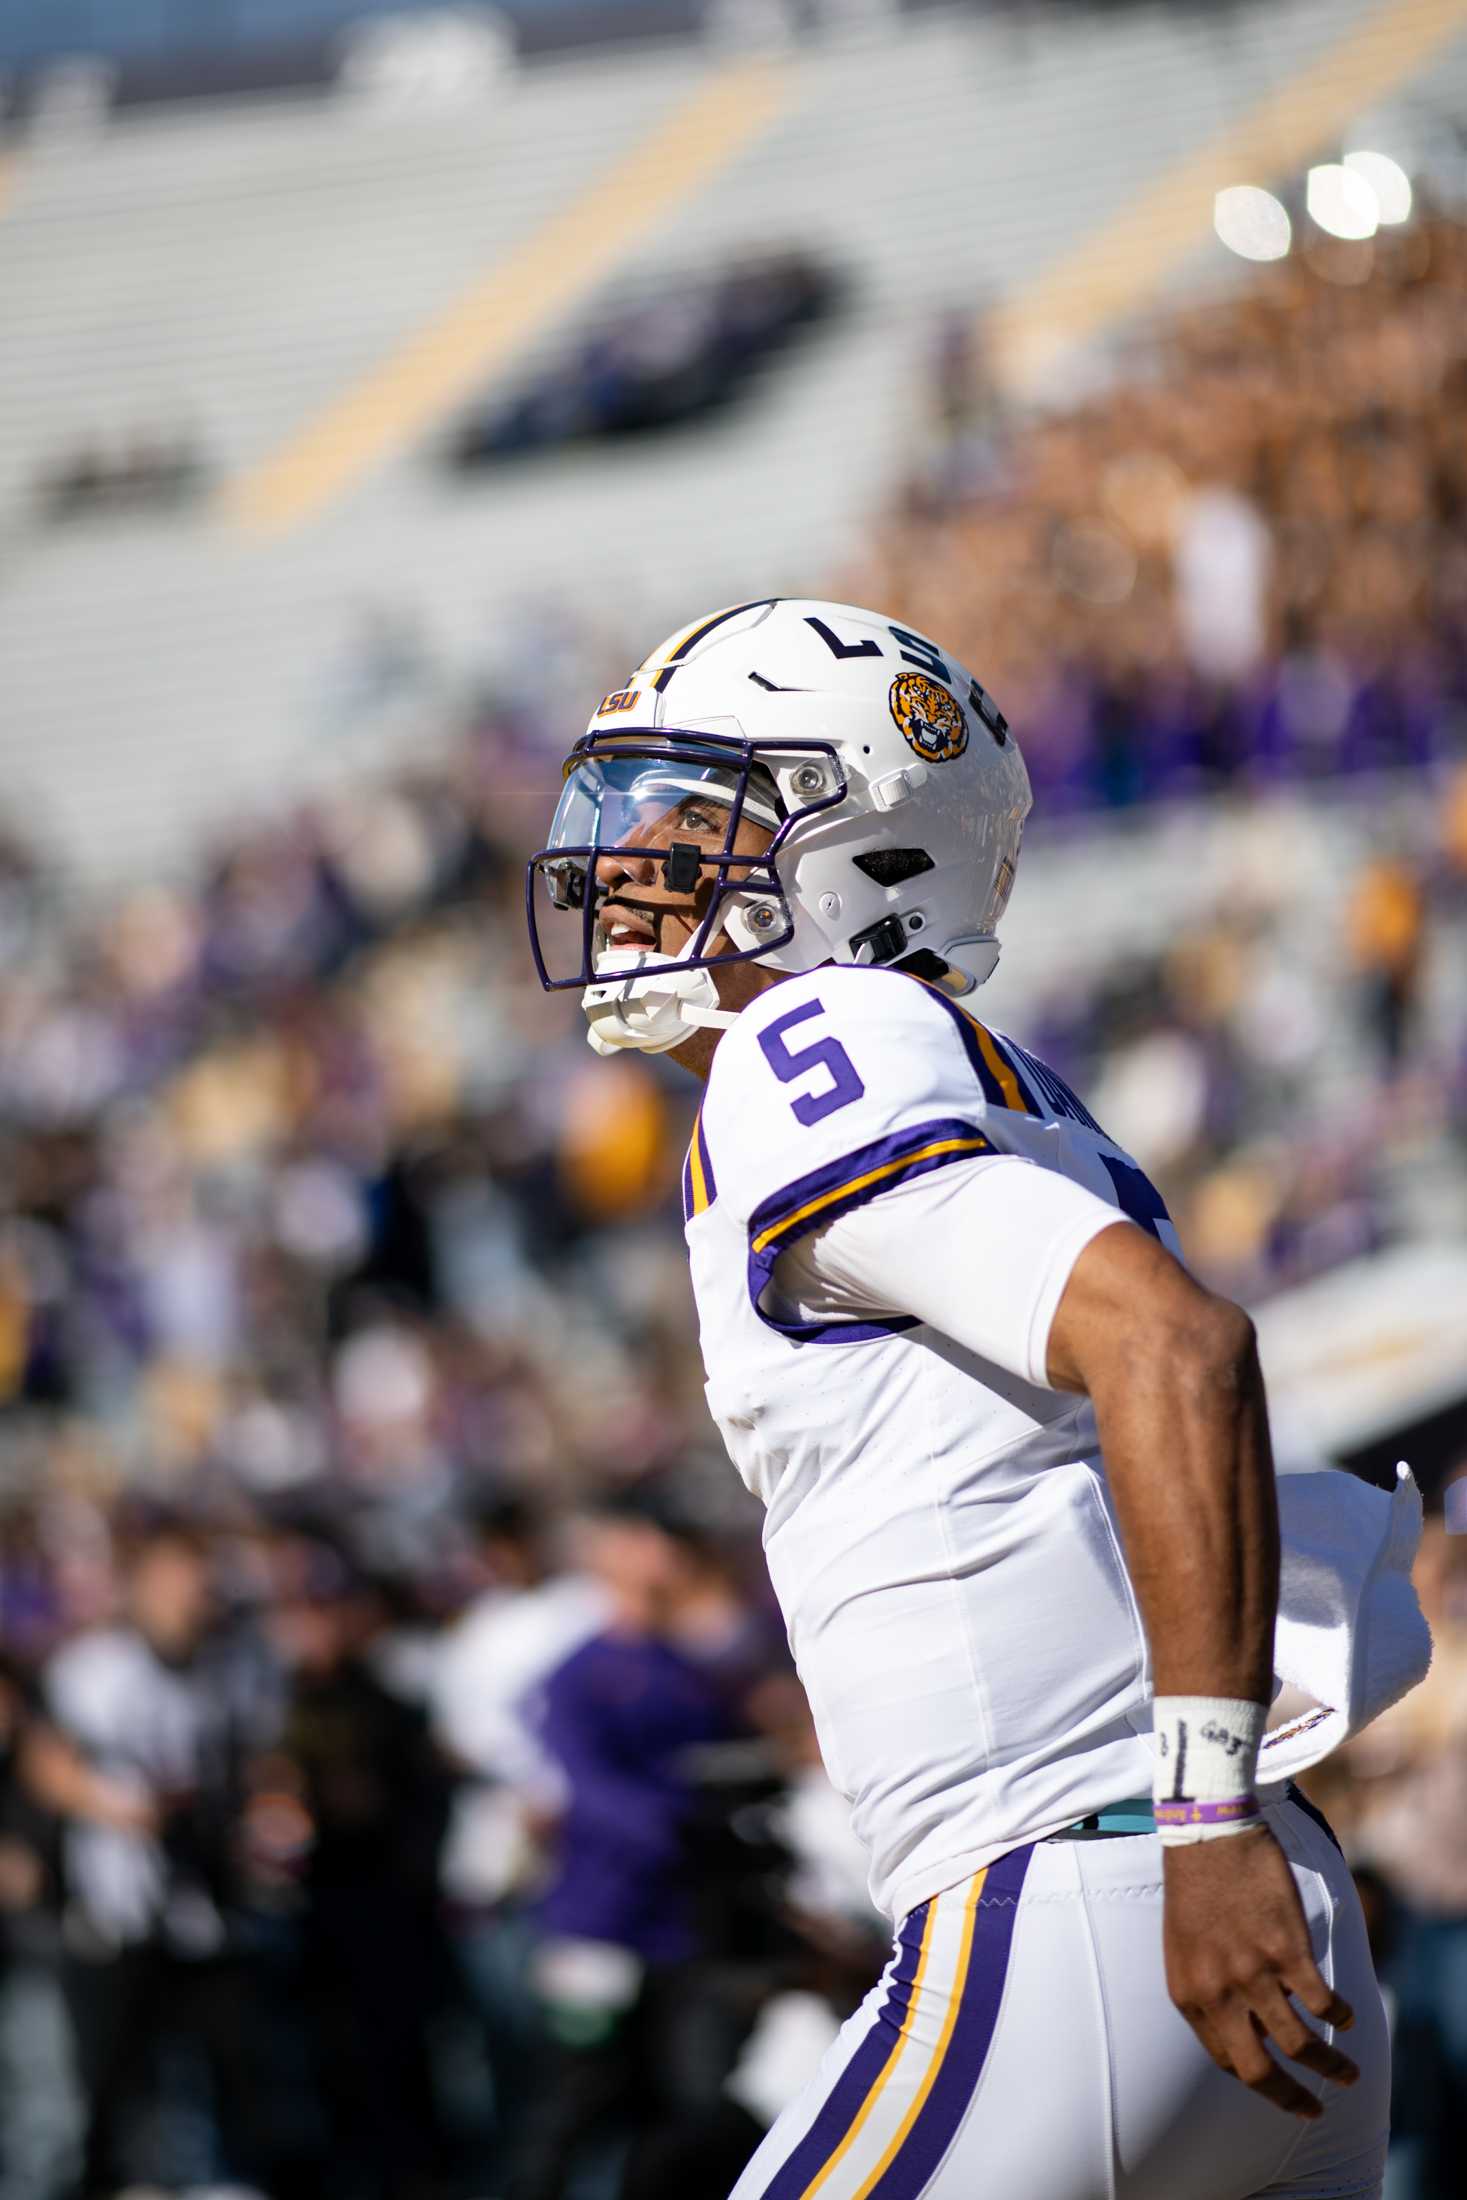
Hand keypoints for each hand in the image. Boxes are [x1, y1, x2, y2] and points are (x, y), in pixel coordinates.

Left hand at [1163, 1825, 1357, 2119]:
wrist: (1206, 1833)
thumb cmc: (1196, 1887)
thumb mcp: (1185, 1949)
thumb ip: (1209, 1991)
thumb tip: (1244, 2030)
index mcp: (1189, 1995)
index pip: (1227, 2061)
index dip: (1258, 2082)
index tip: (1281, 2092)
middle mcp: (1219, 1993)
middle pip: (1260, 2071)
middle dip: (1291, 2098)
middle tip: (1314, 2109)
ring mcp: (1254, 1974)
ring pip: (1300, 2044)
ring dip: (1330, 2066)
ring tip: (1348, 2074)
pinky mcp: (1287, 1950)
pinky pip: (1323, 2002)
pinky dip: (1341, 2017)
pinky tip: (1348, 2017)